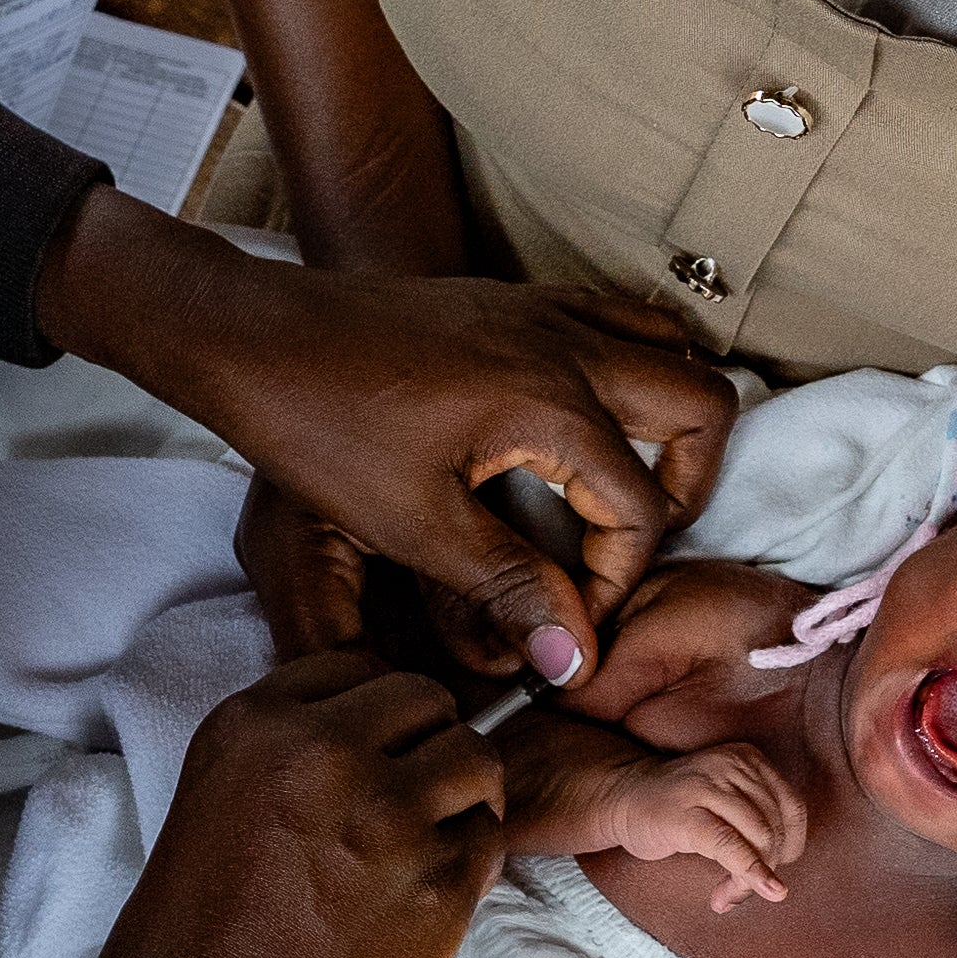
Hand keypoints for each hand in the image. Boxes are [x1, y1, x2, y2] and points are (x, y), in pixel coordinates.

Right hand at [17, 650, 505, 957]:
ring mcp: (388, 817)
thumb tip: (373, 734)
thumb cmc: (188, 946)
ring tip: (419, 854)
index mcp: (254, 722)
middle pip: (426, 701)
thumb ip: (286, 755)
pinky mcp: (438, 888)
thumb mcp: (212, 804)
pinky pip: (488, 843)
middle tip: (403, 811)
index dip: (372, 718)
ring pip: (477, 761)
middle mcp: (324, 751)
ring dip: (461, 800)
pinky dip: (468, 867)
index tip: (365, 761)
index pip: (358, 667)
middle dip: (425, 748)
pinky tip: (420, 904)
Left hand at [36, 199, 733, 683]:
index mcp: (554, 402)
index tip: (571, 623)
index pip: (642, 507)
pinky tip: (581, 428)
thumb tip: (572, 658)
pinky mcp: (514, 299)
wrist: (253, 333)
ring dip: (672, 417)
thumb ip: (509, 587)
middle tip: (629, 546)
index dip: (618, 580)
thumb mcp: (416, 524)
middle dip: (689, 486)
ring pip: (670, 345)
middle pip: (703, 404)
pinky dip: (631, 368)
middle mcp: (568, 343)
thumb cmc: (322, 424)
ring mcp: (544, 310)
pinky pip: (617, 318)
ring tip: (621, 488)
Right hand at [555, 742, 808, 914]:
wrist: (620, 797)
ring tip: (726, 896)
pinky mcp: (685, 813)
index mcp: (749, 759)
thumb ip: (757, 831)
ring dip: (749, 879)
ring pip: (758, 840)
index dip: (790, 847)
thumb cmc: (678, 809)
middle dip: (766, 868)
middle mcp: (732, 765)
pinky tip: (731, 897)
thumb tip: (778, 888)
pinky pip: (730, 847)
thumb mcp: (726, 807)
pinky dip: (745, 874)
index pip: (792, 808)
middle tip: (738, 892)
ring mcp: (707, 786)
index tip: (771, 873)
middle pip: (775, 827)